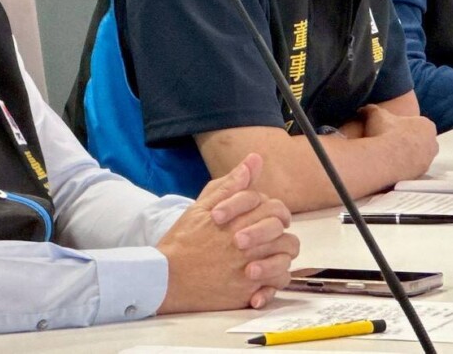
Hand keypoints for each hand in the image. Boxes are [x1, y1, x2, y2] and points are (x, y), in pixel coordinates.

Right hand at [157, 153, 298, 313]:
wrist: (167, 278)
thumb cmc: (184, 240)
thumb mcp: (202, 206)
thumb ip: (231, 185)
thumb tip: (254, 160)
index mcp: (240, 220)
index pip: (274, 208)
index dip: (273, 211)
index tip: (263, 217)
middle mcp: (250, 244)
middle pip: (284, 233)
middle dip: (280, 233)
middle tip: (267, 237)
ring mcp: (251, 269)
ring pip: (285, 259)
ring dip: (280, 256)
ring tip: (265, 256)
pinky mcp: (248, 292)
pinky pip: (276, 284)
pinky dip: (274, 281)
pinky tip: (261, 279)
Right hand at [358, 104, 438, 177]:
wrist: (385, 158)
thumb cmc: (384, 133)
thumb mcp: (375, 114)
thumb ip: (371, 109)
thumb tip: (362, 109)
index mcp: (426, 124)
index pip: (418, 124)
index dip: (405, 127)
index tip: (393, 130)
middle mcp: (433, 142)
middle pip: (421, 140)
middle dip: (410, 141)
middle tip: (393, 143)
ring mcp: (429, 159)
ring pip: (419, 155)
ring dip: (408, 155)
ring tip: (391, 156)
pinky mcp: (422, 173)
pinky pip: (414, 168)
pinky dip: (406, 167)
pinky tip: (392, 165)